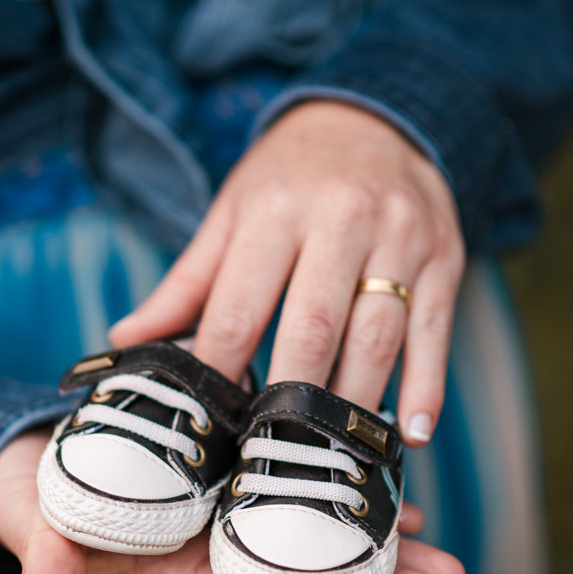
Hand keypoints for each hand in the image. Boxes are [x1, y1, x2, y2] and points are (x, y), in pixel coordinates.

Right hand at [0, 429, 469, 573]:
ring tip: (453, 566)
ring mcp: (230, 513)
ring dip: (384, 549)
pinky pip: (300, 489)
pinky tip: (406, 507)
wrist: (34, 464)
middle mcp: (215, 547)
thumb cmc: (34, 497)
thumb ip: (48, 556)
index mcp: (175, 566)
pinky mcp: (234, 473)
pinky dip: (350, 499)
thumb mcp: (35, 522)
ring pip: (316, 535)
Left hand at [110, 101, 464, 444]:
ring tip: (331, 454)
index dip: (221, 367)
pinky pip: (435, 333)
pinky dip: (426, 389)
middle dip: (290, 395)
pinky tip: (411, 435)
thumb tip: (126, 341)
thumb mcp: (232, 213)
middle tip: (269, 449)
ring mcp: (401, 238)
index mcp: (275, 209)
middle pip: (314, 324)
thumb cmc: (289, 179)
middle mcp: (342, 218)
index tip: (209, 417)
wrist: (377, 119)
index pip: (241, 305)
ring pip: (377, 335)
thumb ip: (185, 283)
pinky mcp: (445, 257)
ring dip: (353, 403)